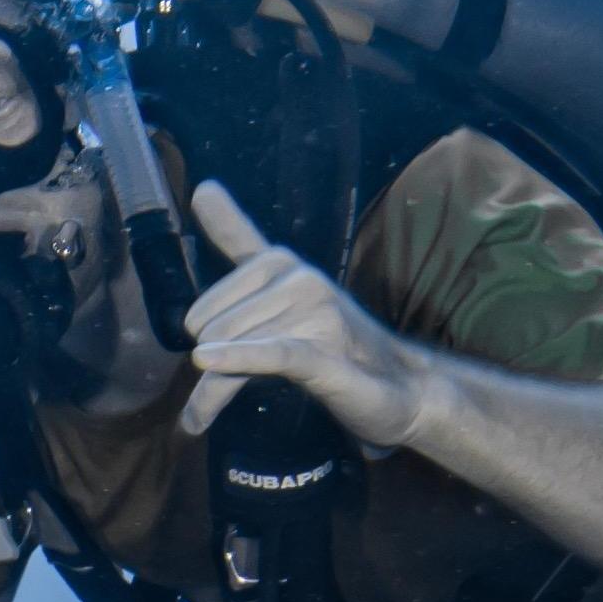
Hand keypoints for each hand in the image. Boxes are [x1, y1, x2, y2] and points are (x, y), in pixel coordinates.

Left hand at [180, 176, 423, 446]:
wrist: (400, 387)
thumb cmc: (331, 344)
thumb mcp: (280, 297)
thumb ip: (241, 246)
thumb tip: (203, 187)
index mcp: (282, 263)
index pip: (232, 247)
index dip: (213, 256)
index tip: (203, 192)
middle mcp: (299, 278)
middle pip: (211, 324)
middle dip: (206, 364)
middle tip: (223, 386)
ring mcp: (316, 313)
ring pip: (230, 347)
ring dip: (210, 393)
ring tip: (205, 413)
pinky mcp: (324, 353)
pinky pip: (270, 352)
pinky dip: (236, 358)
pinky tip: (205, 360)